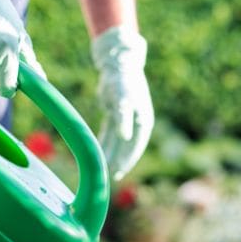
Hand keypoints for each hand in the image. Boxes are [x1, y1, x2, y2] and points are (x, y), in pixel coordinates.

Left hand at [92, 26, 153, 180]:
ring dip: (110, 155)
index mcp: (142, 122)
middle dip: (118, 162)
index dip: (127, 160)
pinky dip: (105, 144)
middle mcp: (136, 123)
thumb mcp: (123, 98)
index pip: (135, 146)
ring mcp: (126, 120)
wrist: (119, 64)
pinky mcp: (115, 115)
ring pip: (117, 142)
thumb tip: (125, 137)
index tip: (117, 172)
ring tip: (102, 169)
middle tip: (109, 176)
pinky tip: (98, 154)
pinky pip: (110, 134)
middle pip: (127, 148)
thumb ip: (123, 118)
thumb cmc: (123, 81)